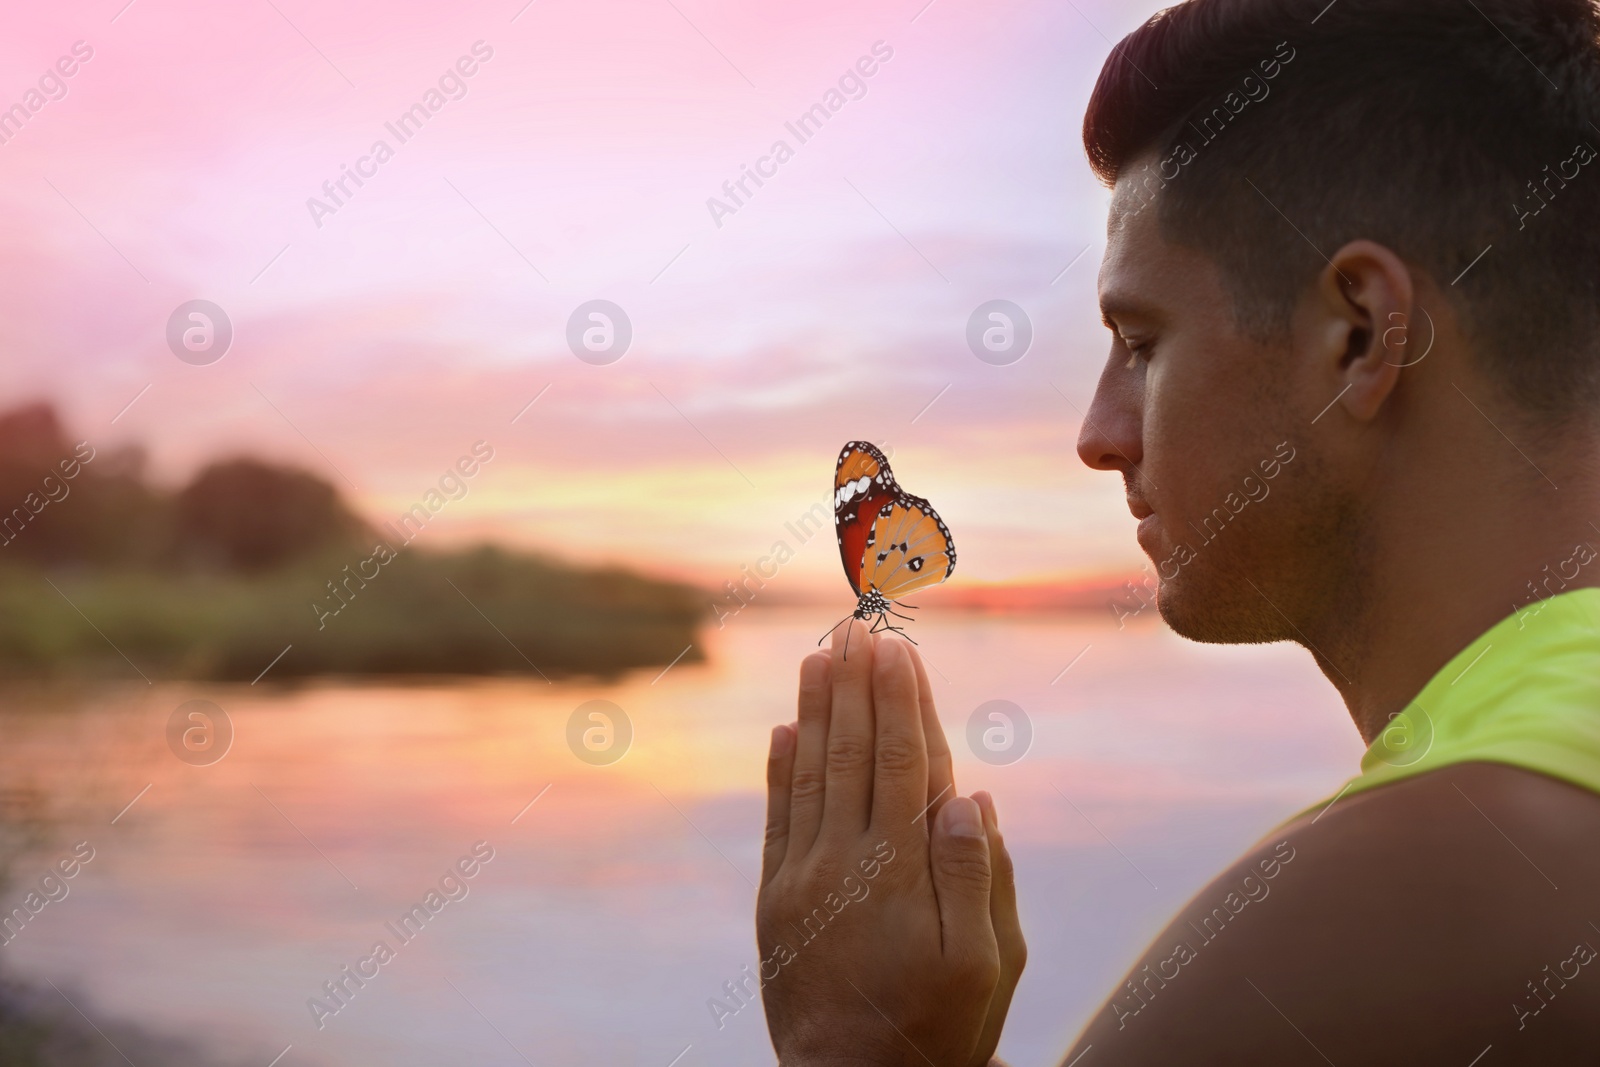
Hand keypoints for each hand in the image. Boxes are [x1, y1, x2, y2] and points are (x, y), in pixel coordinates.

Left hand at [757, 620, 1025, 1065]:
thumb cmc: (938, 1027)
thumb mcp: (985, 963)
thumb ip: (978, 876)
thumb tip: (966, 795)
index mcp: (901, 870)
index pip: (903, 761)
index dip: (900, 700)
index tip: (898, 648)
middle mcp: (846, 862)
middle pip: (854, 753)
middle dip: (857, 686)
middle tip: (857, 627)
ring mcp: (803, 879)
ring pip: (810, 774)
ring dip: (816, 710)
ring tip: (819, 655)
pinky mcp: (776, 902)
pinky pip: (776, 819)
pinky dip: (779, 770)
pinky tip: (783, 730)